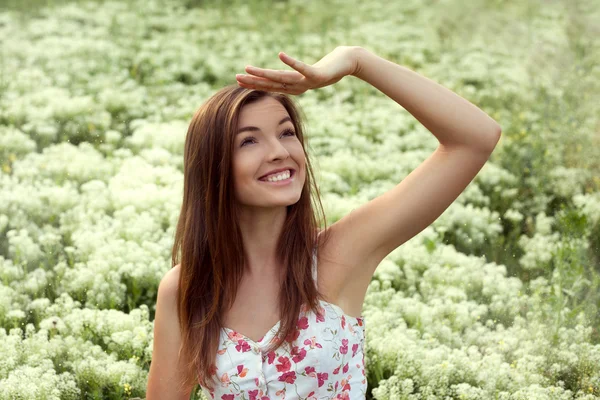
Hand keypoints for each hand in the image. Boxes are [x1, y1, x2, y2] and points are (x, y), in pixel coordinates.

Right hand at [235, 46, 360, 94]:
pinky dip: (291, 62)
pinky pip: (302, 67)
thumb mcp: (309, 72)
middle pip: (272, 84)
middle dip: (254, 81)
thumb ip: (296, 73)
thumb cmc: (328, 67)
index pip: (271, 86)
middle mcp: (299, 87)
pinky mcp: (317, 74)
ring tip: (249, 68)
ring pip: (282, 78)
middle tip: (237, 78)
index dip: (255, 84)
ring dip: (265, 74)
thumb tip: (284, 72)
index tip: (239, 80)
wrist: (347, 64)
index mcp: (295, 87)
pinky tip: (280, 55)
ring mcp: (307, 82)